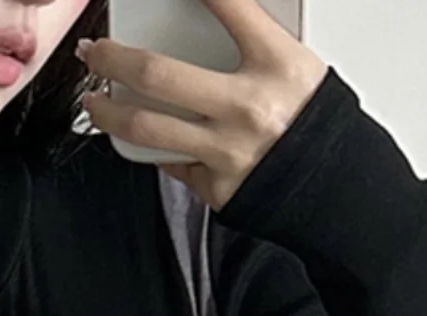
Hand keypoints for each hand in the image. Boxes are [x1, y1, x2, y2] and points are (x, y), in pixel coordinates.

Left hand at [75, 0, 328, 209]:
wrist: (332, 186)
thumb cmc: (311, 121)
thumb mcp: (296, 66)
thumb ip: (251, 41)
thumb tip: (204, 14)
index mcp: (278, 64)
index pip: (229, 6)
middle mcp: (248, 107)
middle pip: (158, 74)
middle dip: (112, 58)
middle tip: (95, 51)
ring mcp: (227, 150)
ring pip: (146, 128)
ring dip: (107, 113)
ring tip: (94, 101)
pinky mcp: (215, 186)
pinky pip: (169, 162)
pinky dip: (152, 149)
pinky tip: (139, 136)